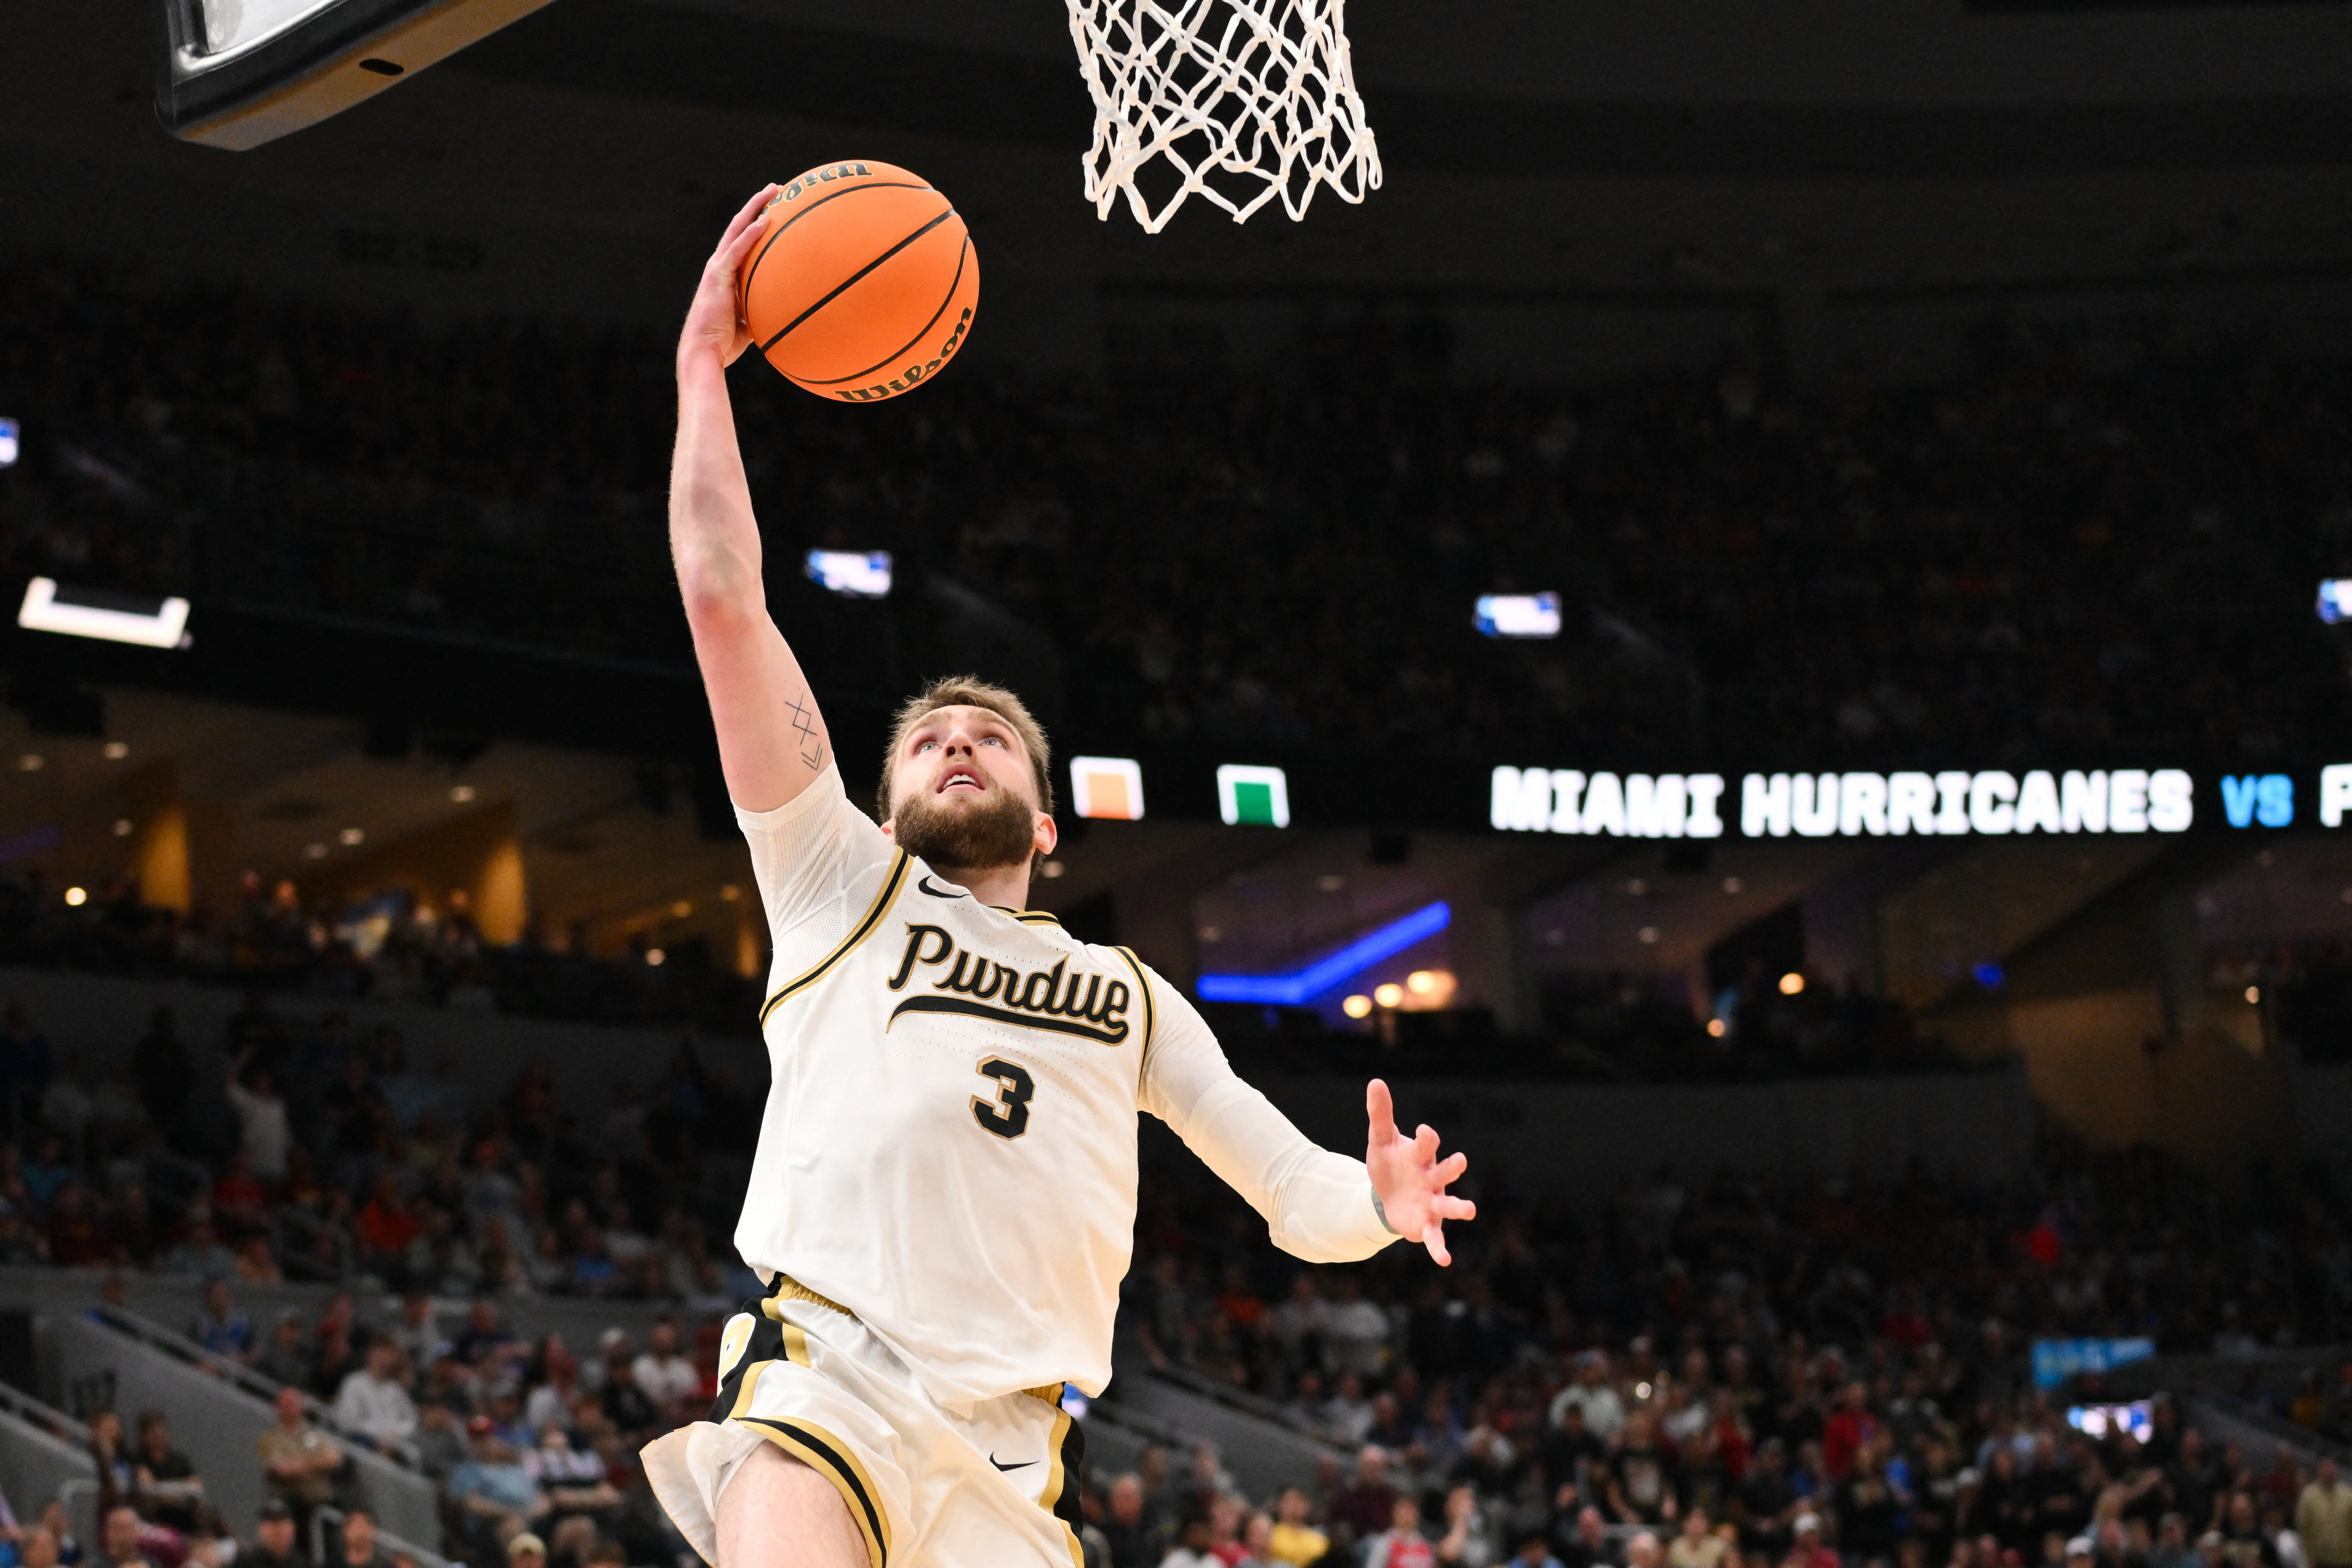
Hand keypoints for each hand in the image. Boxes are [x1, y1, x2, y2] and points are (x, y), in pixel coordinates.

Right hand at [679, 185, 778, 370]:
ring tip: (774, 191)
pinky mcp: (717, 277)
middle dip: (757, 205)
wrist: (705, 353)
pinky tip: (765, 221)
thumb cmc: (725, 343)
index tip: (774, 208)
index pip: (741, 241)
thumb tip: (785, 313)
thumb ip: (762, 310)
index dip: (755, 222)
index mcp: (724, 274)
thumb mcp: (750, 322)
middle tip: (776, 188)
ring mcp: (717, 269)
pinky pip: (737, 251)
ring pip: (737, 230)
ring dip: (755, 209)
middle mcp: (719, 265)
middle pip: (739, 226)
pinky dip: (750, 235)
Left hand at [1364, 1078, 1473, 1265]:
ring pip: (1449, 1204)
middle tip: (1461, 1161)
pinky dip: (1439, 1247)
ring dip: (1459, 1206)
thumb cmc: (1390, 1164)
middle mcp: (1432, 1178)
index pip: (1426, 1144)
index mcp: (1420, 1156)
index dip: (1426, 1137)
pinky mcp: (1426, 1225)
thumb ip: (1381, 1114)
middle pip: (1445, 1171)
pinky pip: (1435, 1237)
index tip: (1422, 1130)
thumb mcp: (1380, 1140)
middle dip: (1452, 1167)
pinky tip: (1444, 1260)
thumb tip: (1375, 1082)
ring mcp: (1432, 1202)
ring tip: (1471, 1210)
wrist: (1386, 1196)